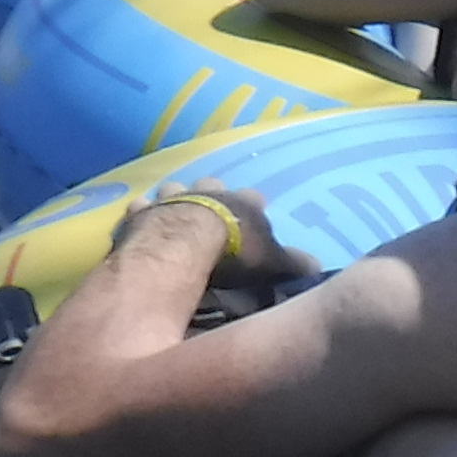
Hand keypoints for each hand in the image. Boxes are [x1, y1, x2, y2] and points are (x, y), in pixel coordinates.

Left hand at [149, 182, 316, 298]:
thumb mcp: (270, 263)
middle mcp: (207, 191)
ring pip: (174, 190)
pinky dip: (142, 214)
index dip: (253, 208)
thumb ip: (291, 264)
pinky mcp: (141, 212)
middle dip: (211, 197)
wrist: (180, 245)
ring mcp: (172, 197)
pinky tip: (141, 220)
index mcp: (241, 202)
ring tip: (173, 214)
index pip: (253, 200)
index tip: (254, 213)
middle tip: (209, 213)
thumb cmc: (231, 253)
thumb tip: (316, 268)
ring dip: (175, 200)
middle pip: (211, 187)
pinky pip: (141, 208)